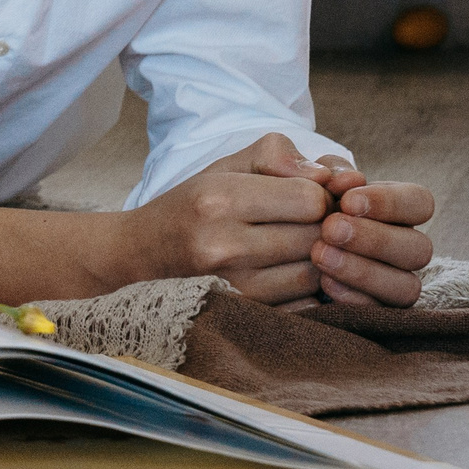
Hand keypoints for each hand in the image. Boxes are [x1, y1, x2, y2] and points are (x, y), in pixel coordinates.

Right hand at [124, 134, 334, 302]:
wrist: (138, 256)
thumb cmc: (190, 207)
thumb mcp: (224, 167)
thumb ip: (277, 156)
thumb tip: (329, 177)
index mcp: (218, 199)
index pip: (310, 199)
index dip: (320, 195)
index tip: (306, 198)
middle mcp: (223, 245)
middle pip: (317, 237)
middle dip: (323, 227)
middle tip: (306, 223)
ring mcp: (232, 286)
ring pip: (315, 274)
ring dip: (317, 261)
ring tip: (297, 248)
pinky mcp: (241, 313)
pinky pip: (305, 305)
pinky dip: (307, 290)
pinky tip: (288, 273)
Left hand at [235, 136, 431, 307]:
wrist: (204, 237)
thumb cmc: (239, 194)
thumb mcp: (252, 167)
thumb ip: (281, 157)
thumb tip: (322, 174)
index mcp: (378, 205)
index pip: (418, 202)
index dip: (391, 202)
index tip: (346, 200)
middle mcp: (387, 245)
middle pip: (417, 248)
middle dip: (377, 238)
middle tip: (331, 229)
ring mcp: (376, 282)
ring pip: (404, 286)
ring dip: (365, 270)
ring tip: (319, 255)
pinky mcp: (355, 310)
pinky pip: (377, 313)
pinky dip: (353, 298)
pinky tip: (322, 284)